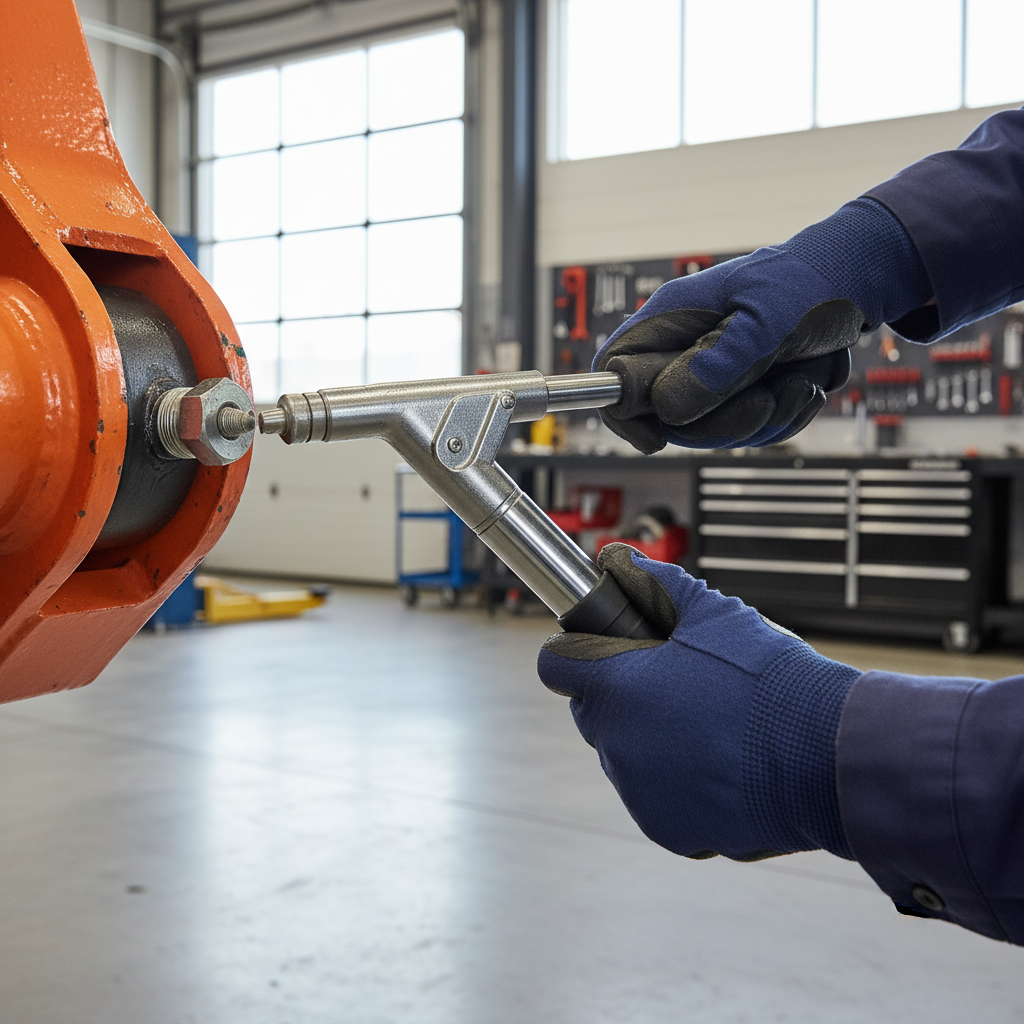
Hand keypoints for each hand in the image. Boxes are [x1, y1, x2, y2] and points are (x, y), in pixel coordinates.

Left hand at [537, 544, 861, 860]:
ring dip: (648, 740)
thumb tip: (614, 559)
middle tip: (672, 685)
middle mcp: (614, 744)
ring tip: (705, 726)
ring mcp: (637, 791)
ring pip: (624, 755)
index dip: (576, 652)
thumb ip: (651, 583)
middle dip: (619, 696)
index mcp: (614, 688)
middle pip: (592, 711)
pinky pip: (653, 796)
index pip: (556, 666)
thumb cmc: (767, 680)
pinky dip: (674, 782)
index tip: (599, 649)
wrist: (824, 754)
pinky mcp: (666, 828)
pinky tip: (715, 763)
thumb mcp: (710, 611)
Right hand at [596, 197, 932, 452]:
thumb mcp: (766, 320)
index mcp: (671, 318)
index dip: (623, 411)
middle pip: (667, 417)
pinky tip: (806, 385)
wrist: (858, 282)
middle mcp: (684, 348)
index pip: (614, 372)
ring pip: (713, 429)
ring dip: (766, 416)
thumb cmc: (810, 281)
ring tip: (800, 380)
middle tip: (766, 400)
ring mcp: (712, 372)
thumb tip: (669, 407)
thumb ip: (717, 363)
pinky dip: (784, 416)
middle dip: (723, 421)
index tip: (656, 437)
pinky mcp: (741, 390)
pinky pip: (748, 429)